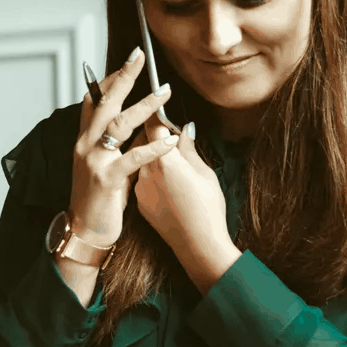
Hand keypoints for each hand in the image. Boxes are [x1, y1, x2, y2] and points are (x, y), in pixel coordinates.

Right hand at [69, 49, 177, 246]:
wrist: (85, 232)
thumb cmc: (99, 198)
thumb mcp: (106, 164)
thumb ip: (120, 144)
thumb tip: (142, 126)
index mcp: (85, 140)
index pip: (93, 100)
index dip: (110, 78)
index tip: (129, 61)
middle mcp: (86, 145)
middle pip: (104, 102)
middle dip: (123, 77)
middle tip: (140, 57)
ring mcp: (94, 161)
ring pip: (118, 124)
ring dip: (143, 106)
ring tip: (164, 93)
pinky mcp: (107, 180)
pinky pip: (132, 158)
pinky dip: (153, 147)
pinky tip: (170, 140)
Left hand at [130, 114, 230, 255]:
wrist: (197, 246)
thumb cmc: (208, 209)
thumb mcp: (205, 173)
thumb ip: (189, 148)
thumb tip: (184, 129)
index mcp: (165, 159)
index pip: (153, 123)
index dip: (156, 111)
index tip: (158, 100)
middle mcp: (147, 170)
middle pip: (142, 139)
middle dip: (153, 132)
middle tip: (168, 132)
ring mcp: (140, 187)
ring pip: (140, 158)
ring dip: (150, 153)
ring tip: (170, 161)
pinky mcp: (139, 201)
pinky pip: (141, 178)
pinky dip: (150, 173)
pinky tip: (167, 182)